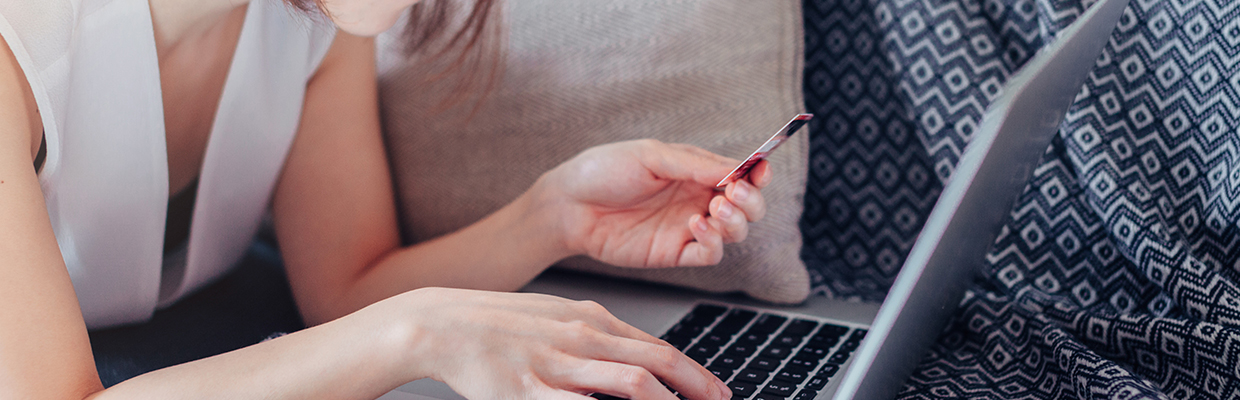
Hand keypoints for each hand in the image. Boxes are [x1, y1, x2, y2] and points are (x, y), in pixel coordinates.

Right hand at [390, 288, 730, 399]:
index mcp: (590, 320)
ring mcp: (557, 364)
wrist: (444, 324)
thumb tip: (636, 360)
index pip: (657, 347)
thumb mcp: (558, 318)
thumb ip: (598, 339)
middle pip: (655, 363)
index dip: (694, 372)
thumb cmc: (501, 325)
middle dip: (696, 388)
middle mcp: (581, 338)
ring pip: (631, 383)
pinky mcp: (528, 391)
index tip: (717, 392)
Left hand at [539, 139, 771, 267]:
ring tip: (715, 209)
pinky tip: (695, 225)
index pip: (742, 174)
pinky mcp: (674, 252)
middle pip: (748, 207)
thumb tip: (737, 170)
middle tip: (733, 195)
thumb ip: (694, 164)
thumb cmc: (604, 171)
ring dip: (736, 222)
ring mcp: (688, 227)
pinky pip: (710, 254)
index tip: (760, 172)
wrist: (569, 205)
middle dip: (751, 202)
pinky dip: (713, 242)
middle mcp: (698, 198)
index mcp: (696, 170)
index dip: (758, 174)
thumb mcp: (650, 155)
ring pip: (736, 232)